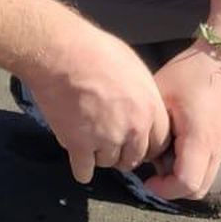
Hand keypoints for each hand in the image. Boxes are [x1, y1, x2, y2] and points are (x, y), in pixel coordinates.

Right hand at [19, 24, 171, 183]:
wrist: (61, 53)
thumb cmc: (96, 51)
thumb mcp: (135, 68)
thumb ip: (143, 95)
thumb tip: (142, 106)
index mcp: (150, 107)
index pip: (160, 143)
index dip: (148, 144)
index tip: (138, 143)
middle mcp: (132, 128)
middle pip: (135, 157)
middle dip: (126, 153)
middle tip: (113, 145)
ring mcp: (106, 139)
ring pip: (109, 163)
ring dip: (102, 157)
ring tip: (92, 143)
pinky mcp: (79, 145)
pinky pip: (84, 170)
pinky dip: (81, 169)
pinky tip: (80, 163)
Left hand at [145, 41, 220, 201]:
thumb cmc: (193, 71)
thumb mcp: (162, 94)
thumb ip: (151, 126)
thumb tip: (141, 147)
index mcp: (200, 138)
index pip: (186, 183)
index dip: (164, 189)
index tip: (147, 179)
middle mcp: (217, 147)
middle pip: (198, 190)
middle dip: (173, 189)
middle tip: (154, 173)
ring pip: (206, 179)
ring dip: (184, 176)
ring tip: (165, 155)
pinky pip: (210, 164)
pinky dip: (193, 164)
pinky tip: (178, 143)